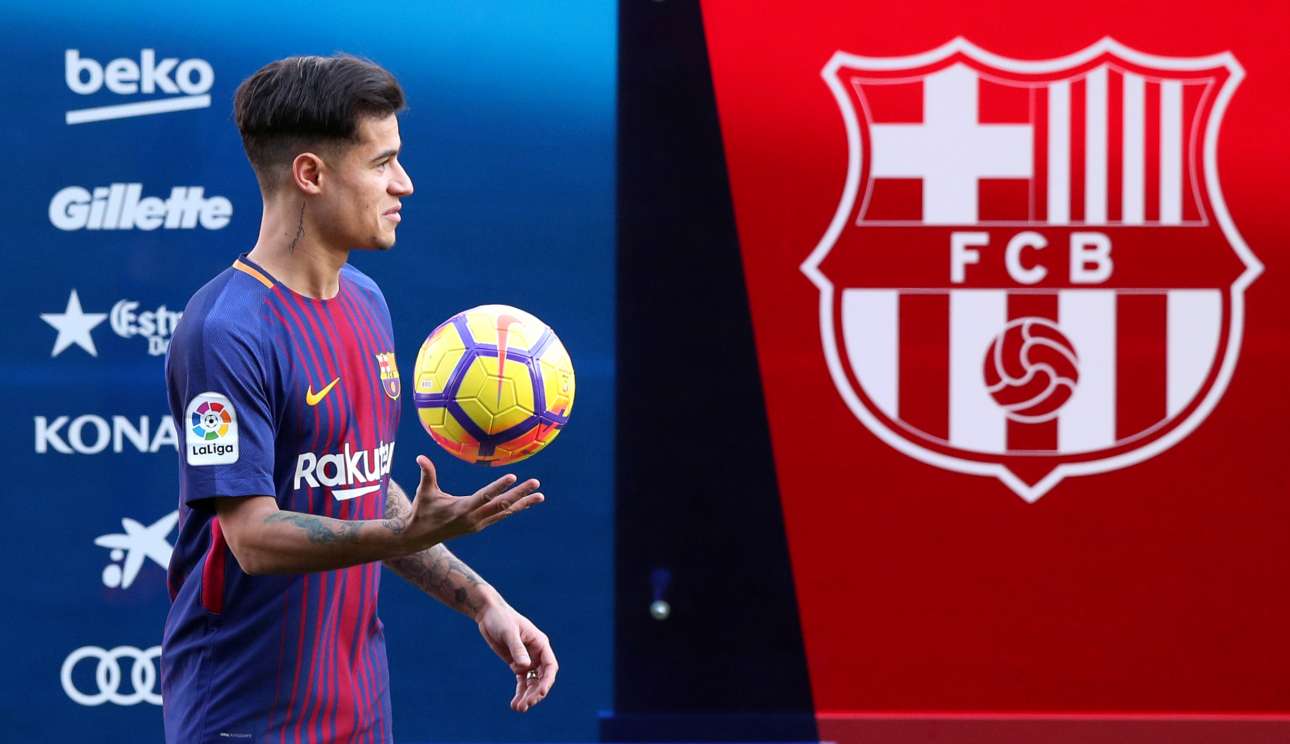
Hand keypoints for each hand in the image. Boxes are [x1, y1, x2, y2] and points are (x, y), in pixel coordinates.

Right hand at [405, 455, 542, 548]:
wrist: (421, 537)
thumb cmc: (422, 510)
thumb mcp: (424, 492)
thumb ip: (426, 474)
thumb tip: (420, 456)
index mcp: (462, 508)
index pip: (484, 496)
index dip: (499, 487)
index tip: (513, 477)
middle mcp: (474, 518)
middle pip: (501, 504)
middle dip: (520, 494)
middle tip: (536, 483)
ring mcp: (479, 524)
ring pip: (505, 512)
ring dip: (523, 503)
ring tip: (540, 495)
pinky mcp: (481, 526)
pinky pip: (501, 516)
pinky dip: (514, 508)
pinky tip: (526, 502)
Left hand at [476, 601, 558, 711]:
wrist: (488, 614)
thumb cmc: (501, 619)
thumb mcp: (509, 632)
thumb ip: (517, 649)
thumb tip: (525, 667)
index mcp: (540, 644)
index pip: (550, 666)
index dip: (547, 681)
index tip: (541, 693)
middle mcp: (537, 654)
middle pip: (542, 678)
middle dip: (535, 693)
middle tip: (525, 705)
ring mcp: (527, 660)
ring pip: (532, 682)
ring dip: (528, 696)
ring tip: (518, 708)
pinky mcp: (516, 664)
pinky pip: (522, 681)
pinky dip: (520, 692)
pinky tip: (515, 704)